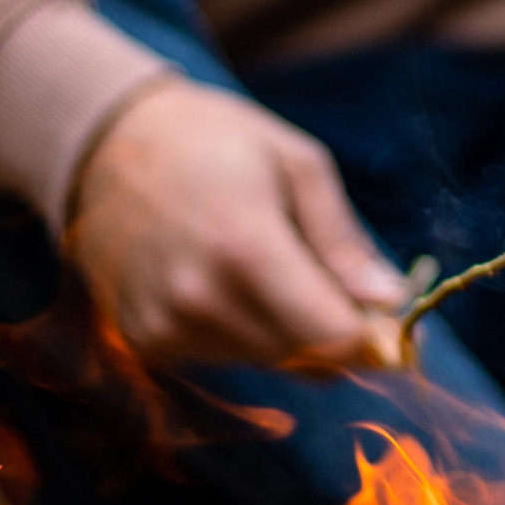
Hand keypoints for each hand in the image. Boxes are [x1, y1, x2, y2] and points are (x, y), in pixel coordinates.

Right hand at [65, 80, 405, 365]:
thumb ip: (342, 244)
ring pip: (270, 363)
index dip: (377, 342)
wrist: (106, 145)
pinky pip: (227, 358)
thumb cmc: (216, 142)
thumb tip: (390, 302)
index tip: (398, 328)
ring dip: (295, 334)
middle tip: (354, 294)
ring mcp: (165, 326)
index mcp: (243, 246)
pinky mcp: (145, 342)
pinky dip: (249, 332)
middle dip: (343, 336)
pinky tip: (235, 281)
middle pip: (307, 359)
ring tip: (281, 269)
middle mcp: (198, 298)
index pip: (333, 337)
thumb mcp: (297, 166)